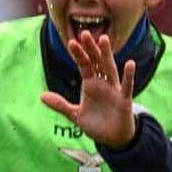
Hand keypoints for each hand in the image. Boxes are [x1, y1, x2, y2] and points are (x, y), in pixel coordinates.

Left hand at [40, 30, 135, 148]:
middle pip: (96, 62)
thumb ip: (60, 105)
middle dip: (90, 49)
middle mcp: (102, 84)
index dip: (78, 55)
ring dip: (107, 55)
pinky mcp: (124, 100)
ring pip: (110, 69)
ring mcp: (114, 90)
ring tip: (103, 39)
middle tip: (84, 33)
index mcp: (90, 84)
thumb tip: (41, 96)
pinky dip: (128, 76)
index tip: (71, 42)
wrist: (112, 139)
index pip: (84, 65)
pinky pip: (127, 86)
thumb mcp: (75, 114)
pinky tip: (129, 64)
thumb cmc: (96, 123)